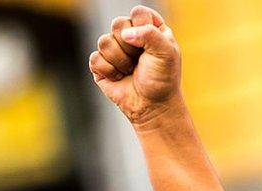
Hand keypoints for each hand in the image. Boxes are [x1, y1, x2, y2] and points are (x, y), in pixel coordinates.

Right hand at [89, 5, 181, 126]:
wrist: (152, 106)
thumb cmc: (163, 79)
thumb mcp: (166, 52)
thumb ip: (150, 33)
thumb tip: (125, 33)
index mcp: (149, 27)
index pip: (138, 12)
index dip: (142, 27)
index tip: (151, 45)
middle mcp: (130, 35)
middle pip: (117, 23)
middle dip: (130, 47)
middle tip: (140, 61)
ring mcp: (114, 49)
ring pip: (104, 41)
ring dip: (121, 61)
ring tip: (131, 71)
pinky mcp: (100, 65)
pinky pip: (95, 59)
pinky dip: (110, 72)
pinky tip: (120, 78)